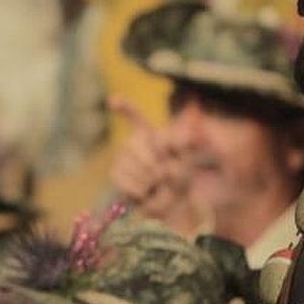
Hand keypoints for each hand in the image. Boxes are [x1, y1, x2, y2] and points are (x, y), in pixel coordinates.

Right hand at [108, 96, 201, 233]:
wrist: (172, 203)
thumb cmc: (180, 178)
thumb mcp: (187, 159)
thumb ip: (186, 145)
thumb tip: (190, 133)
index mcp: (151, 134)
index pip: (135, 118)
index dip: (124, 108)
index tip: (113, 101)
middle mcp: (133, 142)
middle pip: (132, 144)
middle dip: (151, 162)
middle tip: (164, 174)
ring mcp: (122, 158)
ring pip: (129, 164)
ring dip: (148, 179)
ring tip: (157, 185)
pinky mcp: (116, 174)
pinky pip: (123, 179)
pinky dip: (139, 189)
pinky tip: (146, 192)